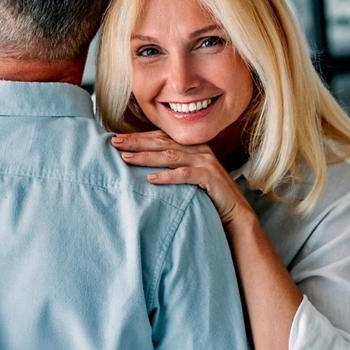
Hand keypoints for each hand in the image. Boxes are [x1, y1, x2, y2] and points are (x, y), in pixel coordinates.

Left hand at [111, 130, 253, 225]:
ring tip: (127, 159)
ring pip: (170, 156)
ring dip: (146, 157)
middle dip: (137, 142)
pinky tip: (151, 179)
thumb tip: (142, 165)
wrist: (234, 212)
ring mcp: (205, 162)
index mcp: (192, 146)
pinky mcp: (210, 177)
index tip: (116, 139)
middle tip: (115, 143)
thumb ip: (172, 166)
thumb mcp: (188, 177)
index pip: (161, 137)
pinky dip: (167, 176)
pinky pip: (184, 175)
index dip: (138, 137)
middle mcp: (199, 150)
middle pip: (162, 143)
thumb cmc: (207, 196)